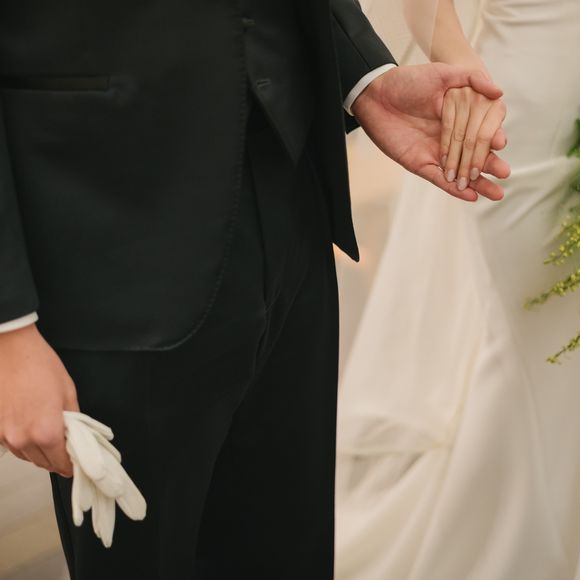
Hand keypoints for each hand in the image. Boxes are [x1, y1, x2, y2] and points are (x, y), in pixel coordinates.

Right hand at [0, 325, 78, 475]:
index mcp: (46, 431)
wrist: (11, 349)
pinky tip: (31, 428)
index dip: (71, 465)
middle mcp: (22, 438)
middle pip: (43, 463)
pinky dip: (23, 443)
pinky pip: (12, 445)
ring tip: (49, 436)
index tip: (76, 465)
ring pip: (26, 456)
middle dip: (57, 459)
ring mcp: (4, 435)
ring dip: (39, 452)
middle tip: (67, 450)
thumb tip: (77, 436)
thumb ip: (74, 420)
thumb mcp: (68, 392)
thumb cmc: (39, 365)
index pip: (61, 462)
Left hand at [352, 63, 510, 201]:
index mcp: (458, 118)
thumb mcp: (442, 74)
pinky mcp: (419, 163)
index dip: (492, 140)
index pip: (480, 133)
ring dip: (478, 184)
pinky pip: (438, 179)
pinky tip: (470, 195)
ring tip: (496, 193)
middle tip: (506, 174)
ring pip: (460, 172)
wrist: (376, 94)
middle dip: (490, 166)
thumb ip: (470, 79)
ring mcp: (434, 152)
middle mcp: (449, 138)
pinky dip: (454, 189)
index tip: (502, 143)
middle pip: (474, 156)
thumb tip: (499, 91)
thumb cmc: (407, 81)